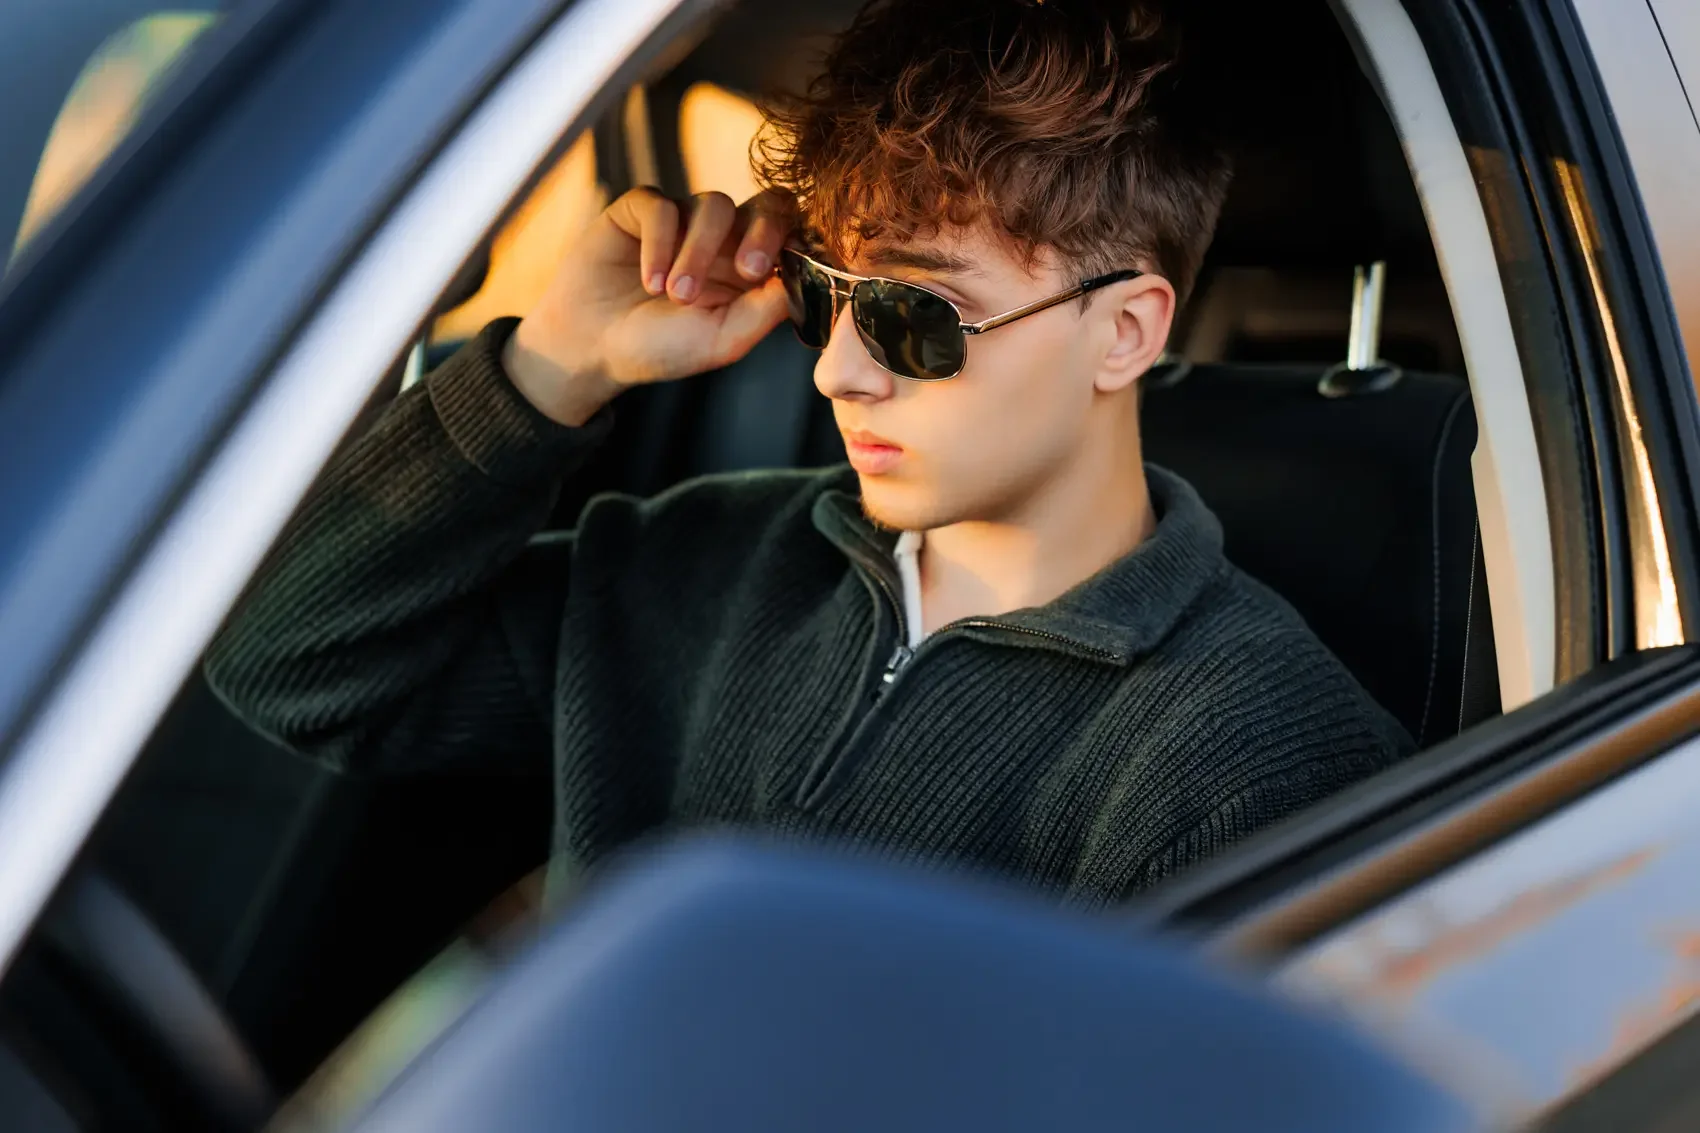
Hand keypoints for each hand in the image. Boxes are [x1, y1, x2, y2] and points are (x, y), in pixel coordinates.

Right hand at [503, 187, 792, 425]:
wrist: (592, 347)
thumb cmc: (661, 347)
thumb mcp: (722, 340)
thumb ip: (765, 310)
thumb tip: (805, 275)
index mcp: (754, 267)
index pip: (794, 233)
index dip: (799, 242)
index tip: (782, 272)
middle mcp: (727, 236)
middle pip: (769, 203)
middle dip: (763, 232)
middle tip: (747, 270)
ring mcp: (686, 218)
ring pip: (714, 205)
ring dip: (699, 252)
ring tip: (676, 295)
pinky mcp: (642, 208)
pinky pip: (663, 206)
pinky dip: (660, 244)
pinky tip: (650, 283)